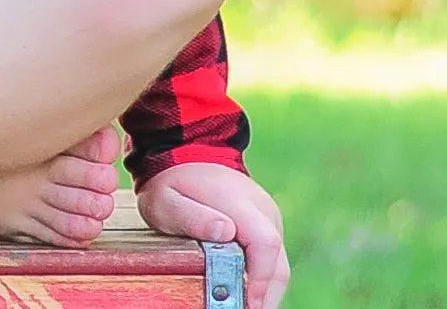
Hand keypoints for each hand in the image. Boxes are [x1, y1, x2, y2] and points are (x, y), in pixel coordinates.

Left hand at [137, 162, 288, 308]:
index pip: (265, 243)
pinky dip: (262, 276)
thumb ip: (193, 217)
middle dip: (265, 295)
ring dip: (264, 288)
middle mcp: (262, 209)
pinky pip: (272, 255)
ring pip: (278, 262)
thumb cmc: (171, 181)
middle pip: (278, 262)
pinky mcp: (266, 222)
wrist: (182, 153)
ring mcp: (267, 215)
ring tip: (244, 303)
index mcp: (240, 202)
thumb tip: (225, 232)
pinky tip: (245, 289)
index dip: (261, 280)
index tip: (249, 304)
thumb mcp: (168, 200)